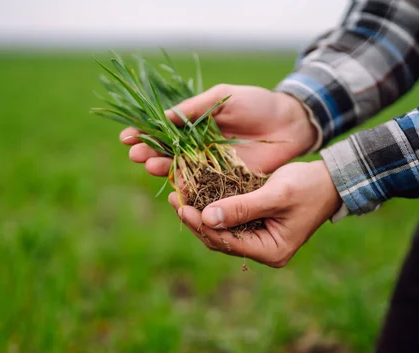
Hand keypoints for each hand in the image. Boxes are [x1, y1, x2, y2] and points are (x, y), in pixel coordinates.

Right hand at [120, 84, 317, 175]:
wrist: (291, 122)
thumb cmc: (257, 103)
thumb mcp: (223, 98)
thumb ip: (194, 109)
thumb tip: (162, 118)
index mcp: (195, 127)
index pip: (163, 132)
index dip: (144, 135)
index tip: (127, 137)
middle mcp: (199, 149)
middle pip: (168, 155)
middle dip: (149, 154)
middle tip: (136, 155)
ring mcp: (213, 166)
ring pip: (183, 172)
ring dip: (165, 170)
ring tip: (152, 166)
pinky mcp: (229, 182)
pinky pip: (206, 187)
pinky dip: (191, 188)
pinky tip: (178, 186)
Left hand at [168, 161, 341, 266]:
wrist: (331, 180)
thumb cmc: (308, 187)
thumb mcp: (276, 195)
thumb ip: (242, 207)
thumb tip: (207, 217)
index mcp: (271, 251)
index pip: (227, 242)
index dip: (201, 225)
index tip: (181, 206)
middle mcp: (262, 249)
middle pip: (219, 238)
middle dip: (196, 218)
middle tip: (174, 198)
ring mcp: (259, 238)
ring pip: (221, 229)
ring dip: (200, 211)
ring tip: (179, 194)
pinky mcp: (256, 224)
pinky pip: (228, 218)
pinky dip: (212, 205)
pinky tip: (195, 192)